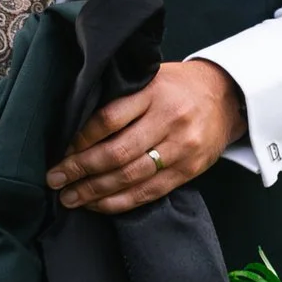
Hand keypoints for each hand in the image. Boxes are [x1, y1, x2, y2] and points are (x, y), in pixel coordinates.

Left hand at [45, 59, 245, 215]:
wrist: (226, 96)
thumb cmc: (177, 86)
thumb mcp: (150, 77)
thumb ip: (120, 96)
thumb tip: (74, 121)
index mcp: (153, 93)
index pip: (108, 119)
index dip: (81, 139)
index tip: (60, 151)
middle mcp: (168, 121)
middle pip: (117, 152)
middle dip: (80, 170)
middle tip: (55, 180)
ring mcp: (181, 149)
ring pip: (131, 177)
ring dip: (96, 191)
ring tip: (70, 198)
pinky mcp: (189, 170)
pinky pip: (150, 192)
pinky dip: (121, 202)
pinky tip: (99, 204)